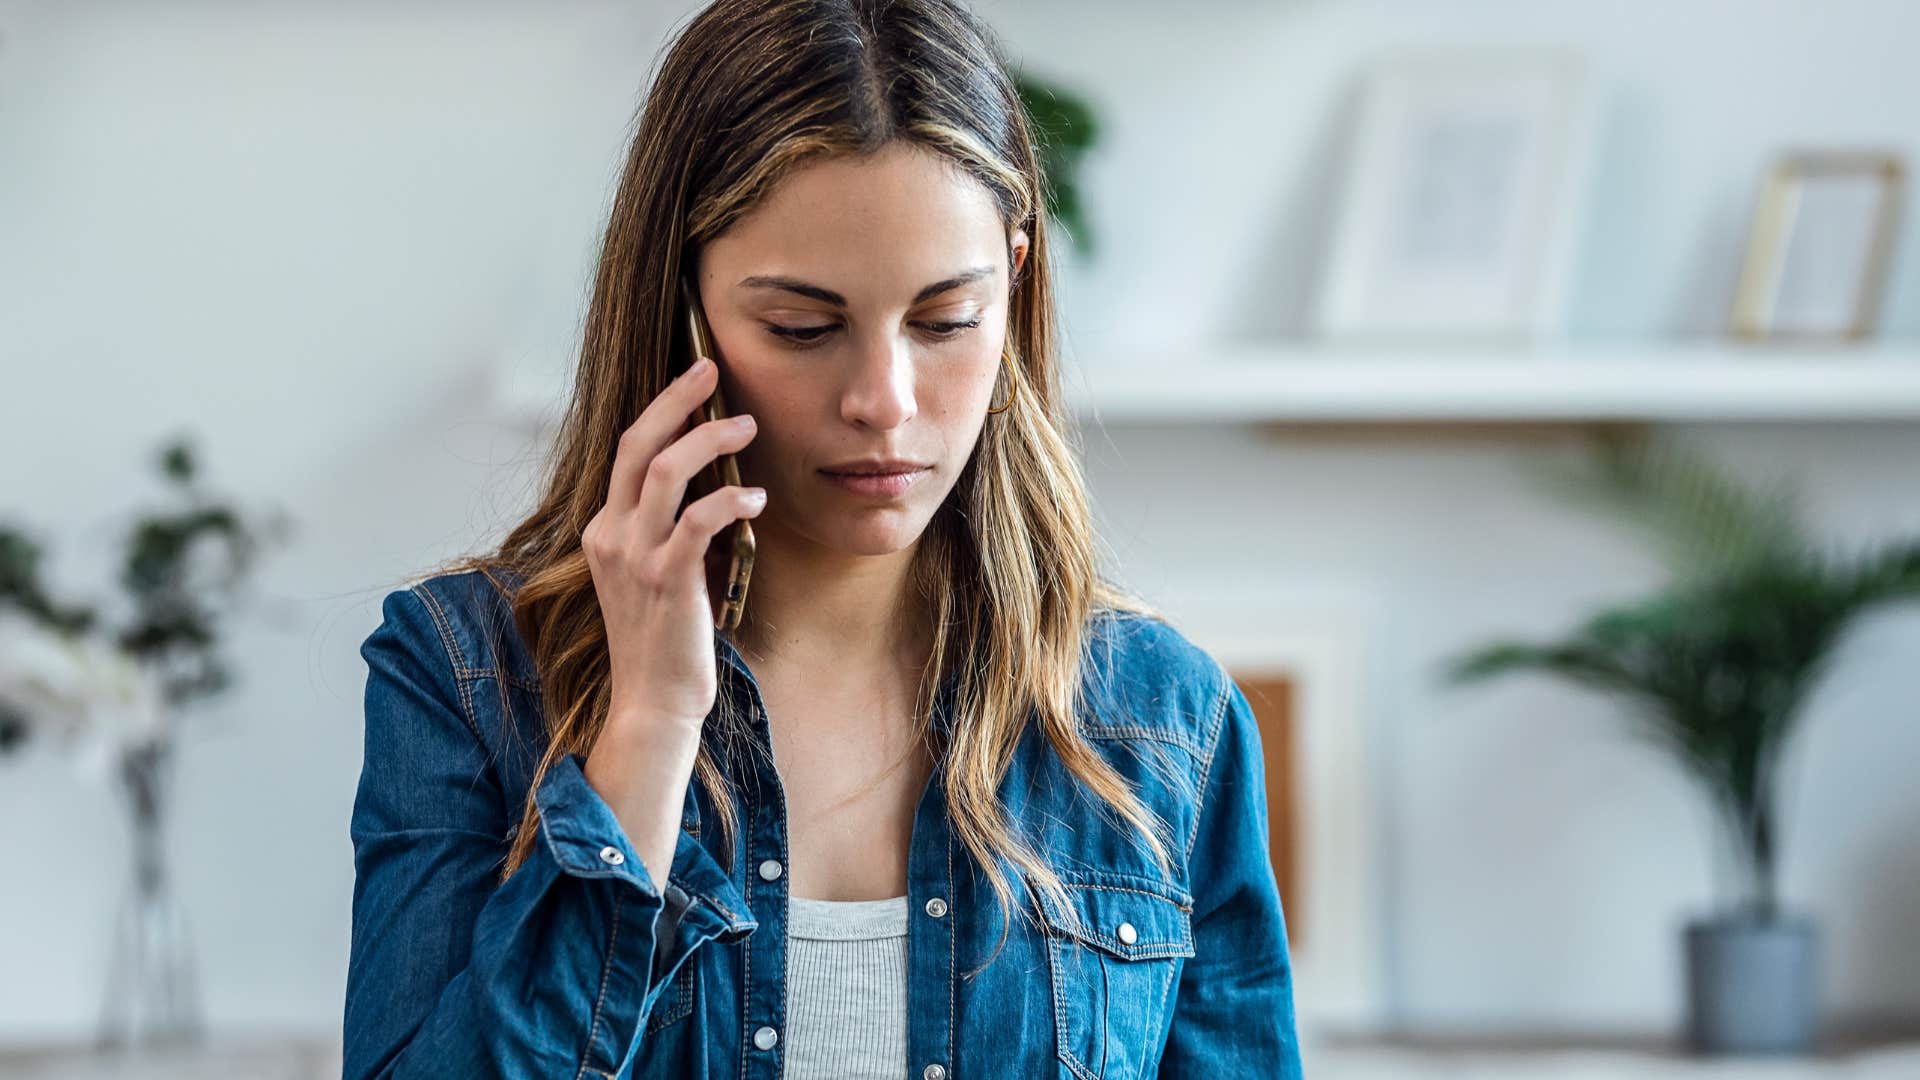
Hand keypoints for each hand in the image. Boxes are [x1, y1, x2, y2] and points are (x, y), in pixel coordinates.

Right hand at [581, 355, 764, 731]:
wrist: (653, 702)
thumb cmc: (665, 639)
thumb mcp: (657, 573)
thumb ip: (673, 530)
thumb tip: (716, 488)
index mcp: (606, 530)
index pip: (628, 452)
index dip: (662, 411)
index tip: (695, 382)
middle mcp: (612, 536)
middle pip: (638, 445)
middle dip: (676, 400)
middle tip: (711, 369)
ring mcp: (636, 557)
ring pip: (666, 472)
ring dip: (710, 440)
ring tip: (747, 426)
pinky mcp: (668, 580)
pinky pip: (698, 521)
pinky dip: (730, 500)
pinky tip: (756, 498)